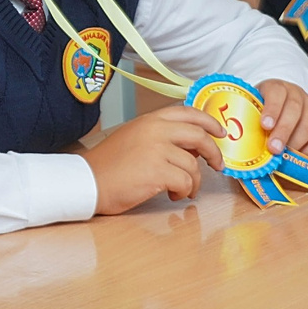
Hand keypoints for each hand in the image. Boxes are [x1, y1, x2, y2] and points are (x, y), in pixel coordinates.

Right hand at [76, 106, 225, 213]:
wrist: (88, 181)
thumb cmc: (108, 166)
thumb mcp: (134, 138)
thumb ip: (161, 136)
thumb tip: (191, 148)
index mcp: (150, 120)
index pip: (189, 113)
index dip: (209, 122)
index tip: (220, 133)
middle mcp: (155, 131)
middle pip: (200, 136)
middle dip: (214, 152)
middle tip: (217, 165)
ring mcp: (157, 150)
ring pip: (193, 165)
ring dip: (193, 181)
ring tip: (183, 190)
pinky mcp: (157, 171)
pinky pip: (185, 182)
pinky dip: (183, 191)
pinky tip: (172, 195)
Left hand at [256, 80, 307, 158]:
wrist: (280, 107)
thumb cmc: (263, 113)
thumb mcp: (254, 112)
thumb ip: (251, 124)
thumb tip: (244, 148)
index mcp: (276, 87)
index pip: (276, 93)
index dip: (272, 109)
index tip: (265, 126)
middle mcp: (296, 93)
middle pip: (294, 109)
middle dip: (284, 131)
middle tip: (274, 149)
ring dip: (298, 141)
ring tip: (286, 156)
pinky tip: (303, 155)